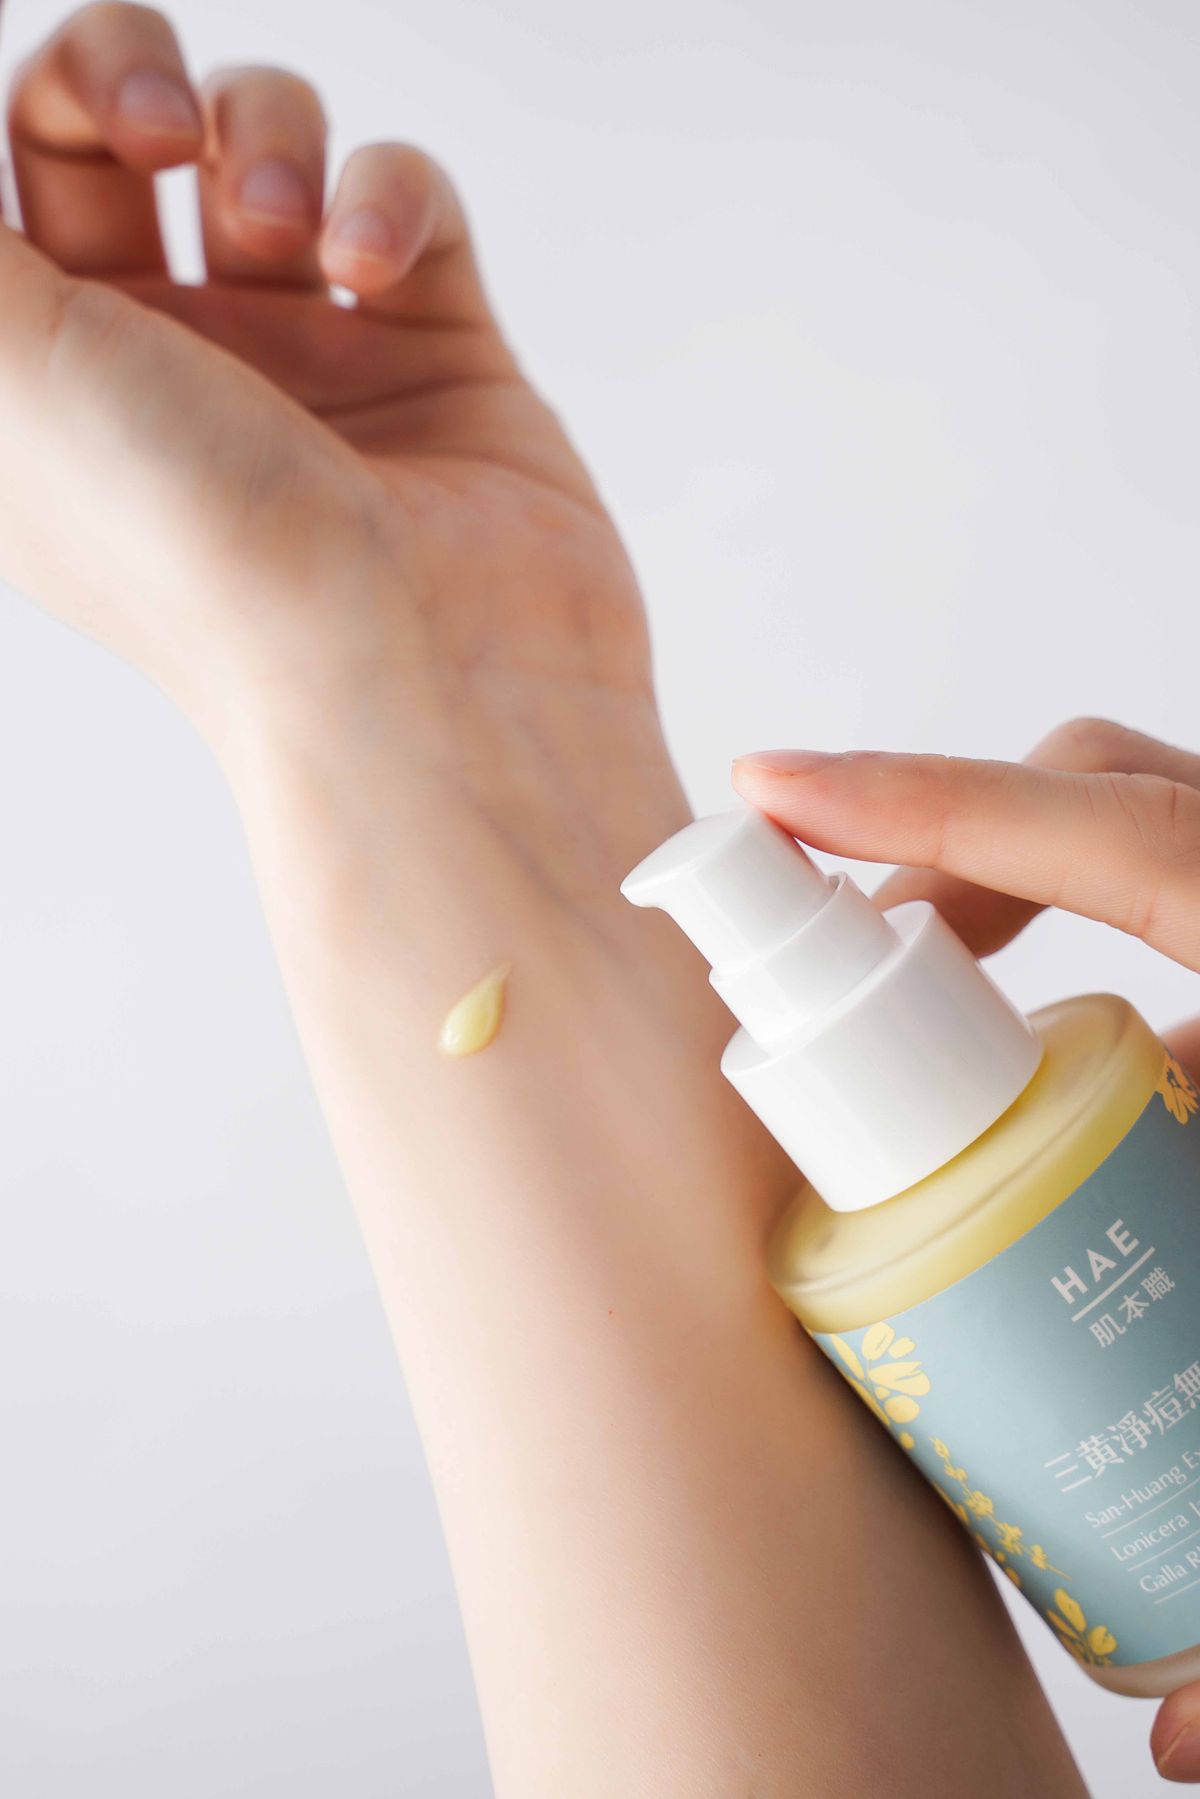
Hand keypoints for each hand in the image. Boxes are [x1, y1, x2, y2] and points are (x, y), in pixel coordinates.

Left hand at [0, 3, 684, 883]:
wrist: (417, 679)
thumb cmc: (205, 559)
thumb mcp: (6, 374)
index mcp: (48, 388)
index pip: (5, 188)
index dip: (28, 114)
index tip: (61, 132)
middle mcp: (168, 366)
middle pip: (119, 135)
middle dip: (132, 79)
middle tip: (161, 126)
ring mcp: (309, 360)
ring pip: (271, 150)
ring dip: (271, 137)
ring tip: (286, 227)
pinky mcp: (436, 359)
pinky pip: (409, 204)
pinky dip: (391, 197)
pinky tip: (372, 266)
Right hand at [733, 715, 1199, 1784]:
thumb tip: (1185, 1731)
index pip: (1098, 832)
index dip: (917, 800)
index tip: (769, 789)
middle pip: (1105, 794)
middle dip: (947, 845)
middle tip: (846, 961)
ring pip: (1150, 829)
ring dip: (1028, 889)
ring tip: (940, 1002)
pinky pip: (1196, 907)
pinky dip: (1126, 958)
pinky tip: (1110, 1078)